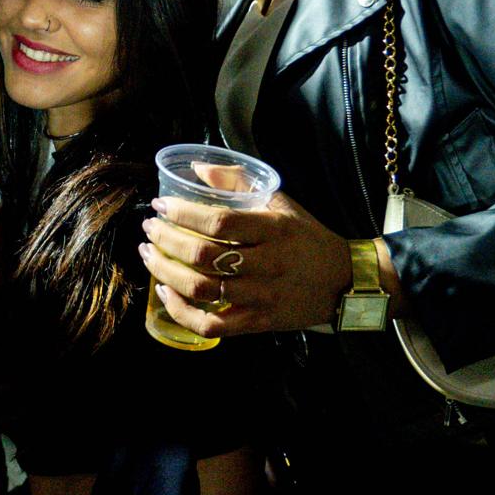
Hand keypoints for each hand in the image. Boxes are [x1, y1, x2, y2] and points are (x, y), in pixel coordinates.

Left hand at [137, 192, 352, 335]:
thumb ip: (240, 182)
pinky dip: (181, 311)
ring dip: (166, 272)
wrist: (345, 282)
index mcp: (274, 230)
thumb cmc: (306, 238)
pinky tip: (165, 292)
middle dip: (167, 241)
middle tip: (150, 229)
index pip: (220, 222)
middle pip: (204, 257)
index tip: (160, 205)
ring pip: (203, 290)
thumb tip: (198, 169)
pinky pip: (212, 325)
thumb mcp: (281, 203)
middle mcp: (268, 265)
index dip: (183, 214)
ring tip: (149, 256)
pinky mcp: (259, 322)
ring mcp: (263, 297)